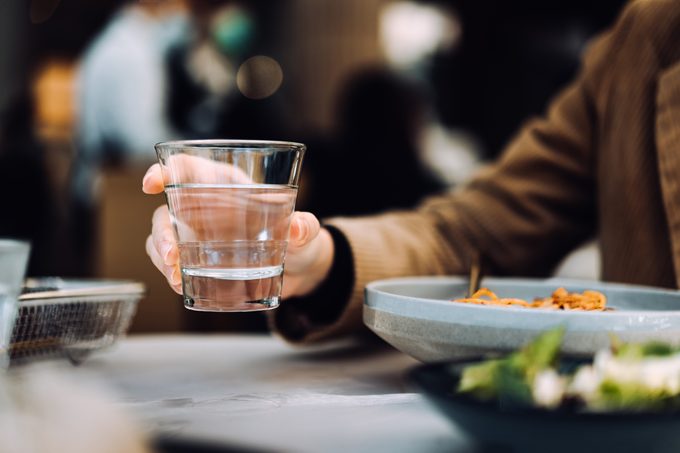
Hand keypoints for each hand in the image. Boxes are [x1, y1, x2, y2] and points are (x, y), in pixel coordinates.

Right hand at [142, 161, 334, 297]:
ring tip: (177, 277)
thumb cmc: (299, 240)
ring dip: (161, 257)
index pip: (188, 168)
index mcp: (228, 186)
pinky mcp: (199, 260)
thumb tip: (297, 227)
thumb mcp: (305, 233)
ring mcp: (198, 235)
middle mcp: (206, 207)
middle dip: (161, 232)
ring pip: (162, 239)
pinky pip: (171, 263)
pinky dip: (169, 274)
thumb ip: (305, 227)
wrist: (300, 271)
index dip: (165, 171)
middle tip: (171, 255)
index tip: (152, 184)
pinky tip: (181, 286)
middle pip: (167, 211)